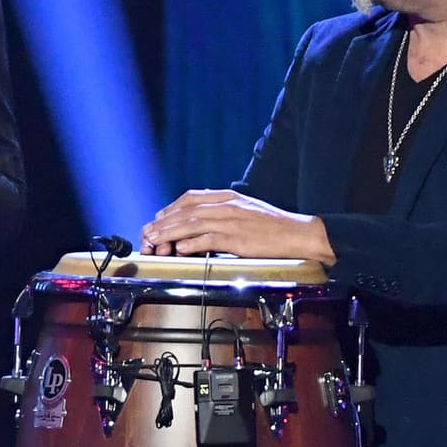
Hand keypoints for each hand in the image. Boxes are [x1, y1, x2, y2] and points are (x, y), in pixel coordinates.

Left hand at [141, 189, 335, 262]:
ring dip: (170, 233)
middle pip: (187, 210)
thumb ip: (224, 213)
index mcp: (229, 197)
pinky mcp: (238, 239)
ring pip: (193, 224)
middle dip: (164, 222)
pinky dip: (192, 244)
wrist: (299, 234)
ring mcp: (232, 221)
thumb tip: (203, 223)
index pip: (192, 198)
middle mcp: (228, 206)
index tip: (158, 218)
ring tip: (155, 241)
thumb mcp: (247, 211)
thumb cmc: (274, 227)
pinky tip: (180, 249)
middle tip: (148, 232)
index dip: (171, 208)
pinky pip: (209, 240)